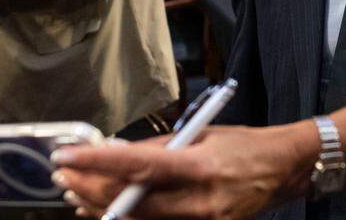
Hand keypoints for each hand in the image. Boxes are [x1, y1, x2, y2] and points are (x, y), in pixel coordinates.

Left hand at [53, 124, 314, 219]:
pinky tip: (107, 211)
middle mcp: (199, 200)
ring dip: (101, 208)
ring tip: (75, 195)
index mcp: (199, 166)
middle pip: (130, 203)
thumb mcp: (201, 134)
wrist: (281, 170)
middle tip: (64, 177)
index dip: (97, 163)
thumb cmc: (242, 146)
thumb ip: (160, 147)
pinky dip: (128, 217)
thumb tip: (118, 154)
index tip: (67, 157)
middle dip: (90, 190)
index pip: (138, 166)